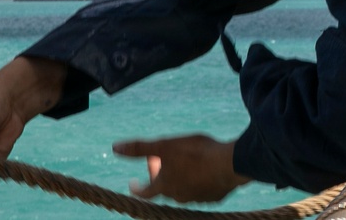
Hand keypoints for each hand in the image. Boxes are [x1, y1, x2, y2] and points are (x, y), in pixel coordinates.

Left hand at [113, 134, 251, 202]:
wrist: (230, 164)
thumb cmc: (195, 153)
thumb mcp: (164, 145)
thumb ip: (139, 148)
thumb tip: (115, 147)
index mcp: (165, 186)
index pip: (145, 192)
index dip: (137, 187)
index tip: (132, 183)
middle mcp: (180, 196)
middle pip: (164, 189)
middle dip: (159, 176)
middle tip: (160, 161)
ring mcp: (198, 198)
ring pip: (183, 190)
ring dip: (179, 178)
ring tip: (182, 164)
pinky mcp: (214, 196)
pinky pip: (201, 190)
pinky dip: (197, 181)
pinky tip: (203, 171)